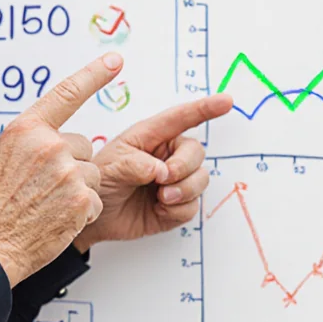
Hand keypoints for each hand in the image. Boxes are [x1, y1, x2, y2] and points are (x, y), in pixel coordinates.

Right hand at [0, 53, 121, 286]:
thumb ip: (27, 141)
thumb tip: (44, 135)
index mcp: (26, 129)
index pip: (66, 93)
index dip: (94, 75)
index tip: (114, 61)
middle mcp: (50, 146)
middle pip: (82, 146)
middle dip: (71, 165)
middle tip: (43, 188)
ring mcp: (68, 173)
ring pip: (90, 174)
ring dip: (77, 190)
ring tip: (47, 206)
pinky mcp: (82, 200)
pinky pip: (94, 199)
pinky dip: (80, 212)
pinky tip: (56, 220)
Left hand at [72, 87, 233, 251]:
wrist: (95, 220)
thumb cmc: (100, 183)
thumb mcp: (111, 167)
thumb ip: (136, 165)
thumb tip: (163, 171)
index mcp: (150, 137)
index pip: (181, 118)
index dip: (205, 108)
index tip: (226, 101)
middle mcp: (166, 155)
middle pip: (196, 152)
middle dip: (184, 167)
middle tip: (164, 180)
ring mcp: (174, 180)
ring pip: (200, 179)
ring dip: (184, 190)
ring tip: (160, 198)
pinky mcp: (177, 205)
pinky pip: (194, 206)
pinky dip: (178, 210)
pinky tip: (159, 210)